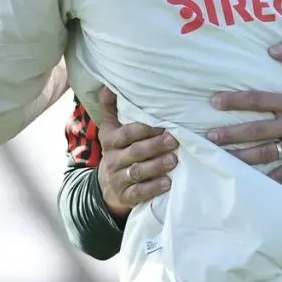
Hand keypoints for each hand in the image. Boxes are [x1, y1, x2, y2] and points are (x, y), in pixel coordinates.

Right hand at [96, 89, 178, 215]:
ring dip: (156, 166)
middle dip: (155, 146)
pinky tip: (167, 183)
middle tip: (174, 140)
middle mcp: (112, 159)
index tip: (163, 125)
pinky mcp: (125, 196)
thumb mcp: (111, 129)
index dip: (144, 129)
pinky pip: (138, 193)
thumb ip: (111, 108)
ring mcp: (117, 179)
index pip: (126, 133)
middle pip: (134, 152)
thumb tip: (109, 85)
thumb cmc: (118, 150)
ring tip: (174, 160)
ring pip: (137, 172)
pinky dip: (153, 188)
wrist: (107, 186)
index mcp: (111, 140)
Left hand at [206, 40, 281, 183]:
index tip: (214, 101)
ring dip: (242, 156)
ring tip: (221, 159)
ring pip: (266, 153)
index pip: (258, 100)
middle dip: (230, 135)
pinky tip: (252, 182)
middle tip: (208, 137)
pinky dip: (269, 178)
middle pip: (255, 131)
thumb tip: (271, 49)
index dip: (235, 101)